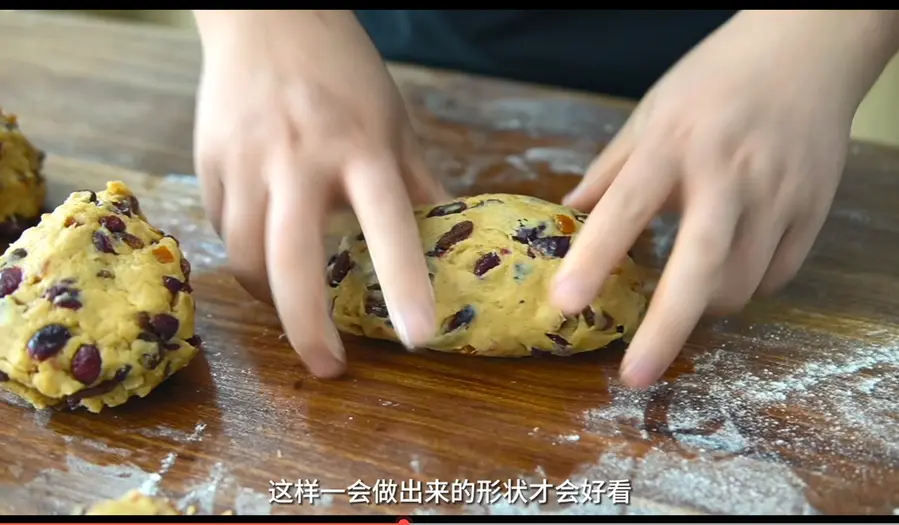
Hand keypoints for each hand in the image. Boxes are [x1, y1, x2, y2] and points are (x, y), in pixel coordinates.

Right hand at [192, 11, 445, 376]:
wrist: (266, 16)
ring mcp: (246, 160)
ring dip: (270, 298)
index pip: (387, 225)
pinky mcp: (209, 162)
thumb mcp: (394, 122)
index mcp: (359, 146)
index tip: (419, 338)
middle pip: (290, 262)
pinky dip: (246, 253)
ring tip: (296, 310)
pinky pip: (225, 230)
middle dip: (307, 328)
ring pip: (246, 256)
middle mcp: (298, 157)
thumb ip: (418, 184)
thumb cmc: (342, 71)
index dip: (405, 285)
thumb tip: (452, 241)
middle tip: (329, 368)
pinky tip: (267, 249)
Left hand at [550, 11, 898, 387]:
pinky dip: (748, 286)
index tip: (564, 303)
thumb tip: (570, 214)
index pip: (625, 209)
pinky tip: (731, 267)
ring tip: (684, 294)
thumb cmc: (715, 80)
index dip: (593, 259)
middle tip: (635, 377)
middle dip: (665, 329)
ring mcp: (777, 193)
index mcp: (674, 144)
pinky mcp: (814, 208)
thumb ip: (610, 168)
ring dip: (704, 306)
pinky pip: (777, 275)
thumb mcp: (650, 112)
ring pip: (741, 283)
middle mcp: (728, 173)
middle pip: (699, 265)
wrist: (806, 49)